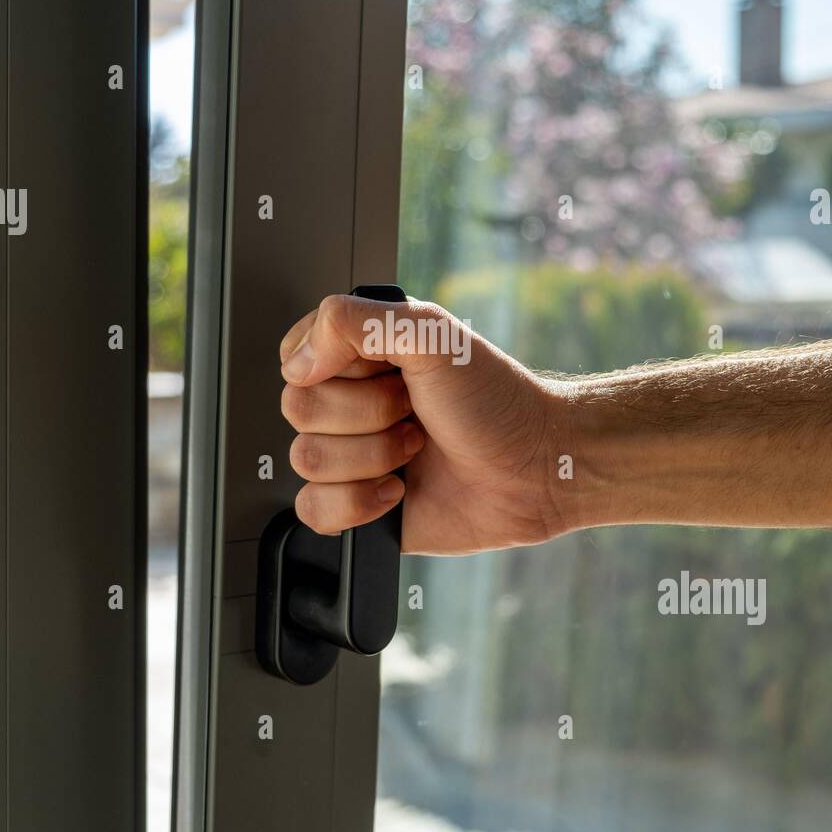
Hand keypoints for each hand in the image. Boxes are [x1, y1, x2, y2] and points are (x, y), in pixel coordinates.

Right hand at [279, 295, 562, 554]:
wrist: (536, 468)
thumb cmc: (496, 401)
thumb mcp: (429, 332)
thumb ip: (351, 321)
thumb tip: (297, 362)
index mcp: (359, 355)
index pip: (296, 357)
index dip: (337, 367)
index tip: (387, 368)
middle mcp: (350, 403)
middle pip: (299, 409)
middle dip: (367, 413)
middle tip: (414, 409)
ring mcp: (351, 455)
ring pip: (306, 459)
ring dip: (372, 456)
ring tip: (416, 447)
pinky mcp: (357, 505)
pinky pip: (312, 510)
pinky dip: (357, 503)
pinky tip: (398, 490)